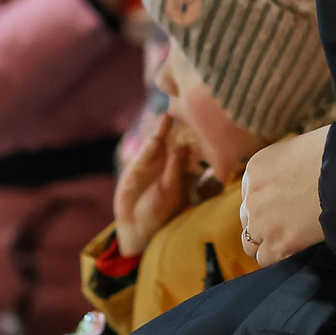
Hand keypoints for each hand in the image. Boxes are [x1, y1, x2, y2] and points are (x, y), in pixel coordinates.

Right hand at [113, 116, 202, 257]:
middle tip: (181, 109)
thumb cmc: (161, 211)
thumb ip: (175, 169)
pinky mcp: (136, 167)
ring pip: (156, 143)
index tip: (200, 119)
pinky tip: (155, 139)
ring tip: (167, 116)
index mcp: (179, 168)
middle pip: (172, 140)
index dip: (192, 135)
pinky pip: (143, 153)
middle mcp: (166, 162)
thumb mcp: (172, 189)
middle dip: (175, 126)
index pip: (186, 147)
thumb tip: (182, 147)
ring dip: (161, 130)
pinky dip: (149, 145)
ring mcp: (150, 163)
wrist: (138, 225)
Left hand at [238, 126, 327, 264]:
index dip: (268, 202)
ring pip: (251, 244)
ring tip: (295, 239)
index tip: (286, 206)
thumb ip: (292, 162)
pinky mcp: (280, 243)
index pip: (251, 194)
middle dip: (266, 222)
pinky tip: (298, 249)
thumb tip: (300, 171)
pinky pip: (267, 260)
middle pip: (248, 219)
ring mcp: (263, 221)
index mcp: (257, 168)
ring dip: (270, 243)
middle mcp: (253, 195)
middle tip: (292, 223)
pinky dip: (281, 257)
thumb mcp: (304, 146)